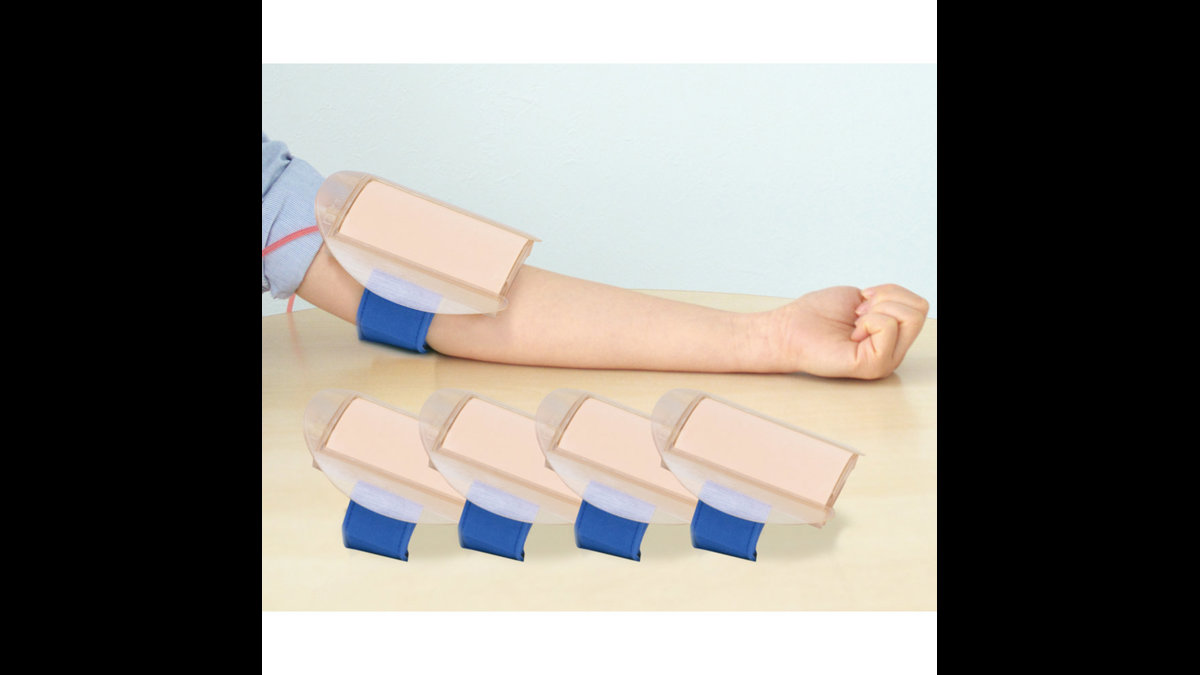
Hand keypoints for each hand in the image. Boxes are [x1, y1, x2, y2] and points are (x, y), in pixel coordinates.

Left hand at [766, 284, 928, 378]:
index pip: (918, 306)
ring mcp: (885, 360)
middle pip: (920, 310)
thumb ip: (890, 300)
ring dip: (877, 309)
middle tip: (859, 312)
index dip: (890, 293)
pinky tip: (851, 334)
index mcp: (891, 336)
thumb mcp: (862, 297)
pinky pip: (888, 327)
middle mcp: (892, 350)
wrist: (788, 330)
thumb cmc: (817, 314)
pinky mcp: (873, 366)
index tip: (862, 301)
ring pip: (910, 317)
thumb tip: (908, 302)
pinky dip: (868, 320)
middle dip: (887, 298)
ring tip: (854, 323)